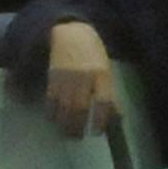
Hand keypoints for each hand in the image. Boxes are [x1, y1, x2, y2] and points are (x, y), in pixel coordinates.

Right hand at [43, 21, 114, 138]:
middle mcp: (84, 76)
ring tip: (65, 133)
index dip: (100, 119)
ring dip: (63, 121)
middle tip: (76, 137)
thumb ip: (109, 93)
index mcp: (102, 75)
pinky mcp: (53, 73)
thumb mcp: (107, 71)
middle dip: (77, 125)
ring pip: (63, 103)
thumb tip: (116, 116)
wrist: (71, 31)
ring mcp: (67, 75)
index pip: (103, 102)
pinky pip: (50, 95)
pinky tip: (52, 117)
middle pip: (80, 106)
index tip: (96, 132)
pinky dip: (51, 109)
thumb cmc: (93, 54)